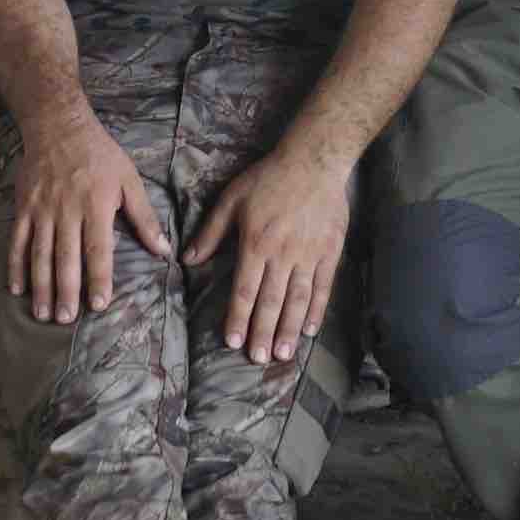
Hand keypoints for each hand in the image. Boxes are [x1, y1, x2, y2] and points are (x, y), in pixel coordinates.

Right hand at [4, 106, 169, 326]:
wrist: (58, 126)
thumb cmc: (99, 154)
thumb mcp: (129, 179)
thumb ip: (144, 217)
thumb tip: (164, 250)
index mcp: (96, 206)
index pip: (97, 249)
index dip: (98, 278)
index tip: (99, 304)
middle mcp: (67, 211)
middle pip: (66, 257)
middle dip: (66, 291)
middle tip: (66, 319)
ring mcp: (42, 210)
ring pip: (40, 254)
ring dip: (41, 286)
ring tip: (43, 313)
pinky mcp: (24, 207)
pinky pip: (18, 241)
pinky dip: (16, 266)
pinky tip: (17, 289)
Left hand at [188, 140, 361, 372]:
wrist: (314, 160)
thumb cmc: (268, 177)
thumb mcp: (231, 199)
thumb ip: (210, 232)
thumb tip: (189, 259)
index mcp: (255, 243)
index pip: (245, 289)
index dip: (238, 317)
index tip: (232, 341)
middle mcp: (282, 254)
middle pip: (271, 301)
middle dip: (263, 333)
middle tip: (258, 359)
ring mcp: (309, 254)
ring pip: (298, 299)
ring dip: (289, 329)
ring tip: (284, 354)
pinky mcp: (330, 252)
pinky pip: (323, 287)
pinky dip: (316, 310)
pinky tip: (309, 329)